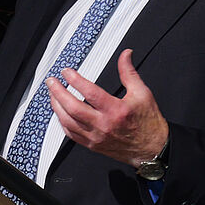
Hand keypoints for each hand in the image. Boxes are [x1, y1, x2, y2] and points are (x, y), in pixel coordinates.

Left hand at [45, 49, 167, 166]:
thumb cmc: (148, 123)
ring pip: (68, 122)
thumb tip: (125, 55)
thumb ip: (129, 72)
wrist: (152, 149)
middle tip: (52, 81)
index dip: (76, 80)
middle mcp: (104, 125)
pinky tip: (60, 113)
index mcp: (116, 110)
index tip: (67, 72)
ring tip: (52, 95)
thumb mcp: (142, 93)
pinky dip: (63, 122)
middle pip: (73, 108)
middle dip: (58, 93)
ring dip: (57, 107)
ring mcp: (96, 137)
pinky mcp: (93, 145)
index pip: (90, 93)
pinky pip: (72, 134)